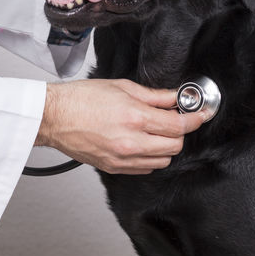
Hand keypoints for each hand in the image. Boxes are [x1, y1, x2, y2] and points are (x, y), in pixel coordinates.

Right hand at [34, 79, 205, 173]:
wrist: (54, 117)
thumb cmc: (80, 99)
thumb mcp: (121, 87)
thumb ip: (154, 95)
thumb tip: (176, 97)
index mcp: (134, 117)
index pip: (178, 125)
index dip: (194, 119)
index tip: (200, 114)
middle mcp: (131, 142)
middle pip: (174, 146)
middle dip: (179, 132)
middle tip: (173, 119)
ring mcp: (122, 158)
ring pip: (163, 161)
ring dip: (165, 146)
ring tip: (154, 131)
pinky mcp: (115, 168)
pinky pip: (145, 168)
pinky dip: (150, 157)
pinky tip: (141, 142)